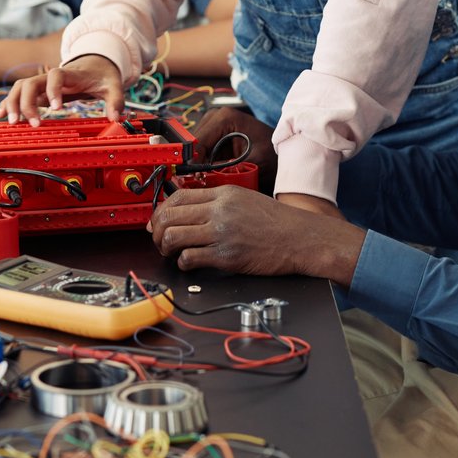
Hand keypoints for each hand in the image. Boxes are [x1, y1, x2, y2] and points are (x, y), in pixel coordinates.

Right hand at [0, 54, 122, 124]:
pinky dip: (8, 103)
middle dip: (26, 102)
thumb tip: (116, 117)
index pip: (56, 76)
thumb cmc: (101, 74)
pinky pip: (18, 94)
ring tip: (13, 122)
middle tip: (32, 123)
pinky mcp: (38, 90)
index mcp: (69, 74)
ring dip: (13, 103)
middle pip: (29, 83)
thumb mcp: (113, 85)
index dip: (53, 90)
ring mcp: (42, 83)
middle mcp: (50, 77)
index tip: (57, 108)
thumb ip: (116, 100)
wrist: (94, 62)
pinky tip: (1, 115)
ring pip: (19, 87)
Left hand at [147, 185, 360, 281]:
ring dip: (165, 247)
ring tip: (172, 253)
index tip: (157, 221)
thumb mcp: (245, 200)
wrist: (301, 238)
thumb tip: (188, 212)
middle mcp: (219, 210)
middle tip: (159, 240)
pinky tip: (188, 264)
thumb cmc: (277, 223)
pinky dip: (182, 263)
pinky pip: (189, 258)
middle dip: (157, 231)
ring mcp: (222, 233)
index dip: (161, 210)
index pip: (177, 196)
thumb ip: (218, 202)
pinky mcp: (226, 256)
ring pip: (173, 236)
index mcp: (223, 193)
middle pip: (169, 216)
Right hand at [191, 107, 276, 188]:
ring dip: (199, 166)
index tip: (194, 179)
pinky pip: (202, 152)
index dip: (193, 161)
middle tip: (201, 183)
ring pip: (196, 150)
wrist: (280, 152)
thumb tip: (205, 176)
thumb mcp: (253, 163)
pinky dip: (204, 165)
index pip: (198, 140)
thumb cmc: (272, 154)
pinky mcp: (214, 136)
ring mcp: (213, 126)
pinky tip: (211, 177)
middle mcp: (215, 117)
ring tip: (207, 182)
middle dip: (195, 164)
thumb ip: (229, 169)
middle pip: (194, 144)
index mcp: (225, 117)